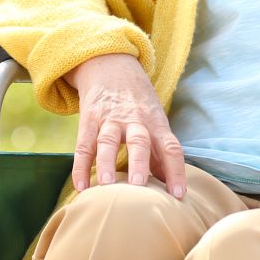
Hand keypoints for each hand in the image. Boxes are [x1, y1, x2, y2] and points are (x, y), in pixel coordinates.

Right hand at [67, 53, 186, 198]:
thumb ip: (161, 152)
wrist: (110, 65)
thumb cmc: (138, 103)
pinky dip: (80, 167)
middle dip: (139, 162)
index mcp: (155, 123)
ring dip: (107, 162)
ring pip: (108, 141)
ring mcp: (110, 120)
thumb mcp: (154, 120)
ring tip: (106, 185)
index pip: (170, 147)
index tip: (178, 195)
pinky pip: (83, 145)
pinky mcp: (89, 120)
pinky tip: (81, 186)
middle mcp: (134, 121)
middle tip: (138, 185)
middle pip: (139, 141)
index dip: (176, 170)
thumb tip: (171, 186)